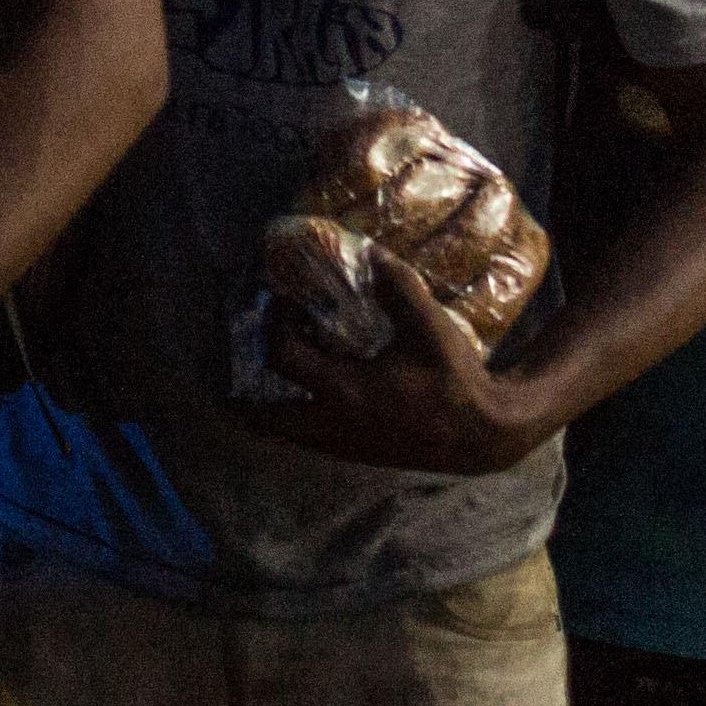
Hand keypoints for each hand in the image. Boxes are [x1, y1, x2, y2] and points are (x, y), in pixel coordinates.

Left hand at [259, 264, 559, 476]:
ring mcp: (339, 444)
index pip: (282, 355)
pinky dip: (290, 415)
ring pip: (280, 431)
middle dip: (235, 392)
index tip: (283, 300)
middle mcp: (332, 423)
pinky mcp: (352, 452)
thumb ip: (400, 289)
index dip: (274, 322)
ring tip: (259, 374)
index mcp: (345, 390)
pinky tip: (303, 390)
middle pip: (260, 417)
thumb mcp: (431, 329)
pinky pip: (304, 437)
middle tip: (227, 362)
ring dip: (262, 405)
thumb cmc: (454, 382)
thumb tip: (371, 253)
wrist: (479, 437)